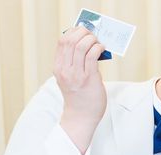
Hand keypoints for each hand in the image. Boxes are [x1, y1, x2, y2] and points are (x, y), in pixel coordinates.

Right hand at [54, 26, 107, 153]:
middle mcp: (65, 70)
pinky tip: (101, 49)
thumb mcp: (69, 78)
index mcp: (58, 67)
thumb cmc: (78, 98)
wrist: (81, 117)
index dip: (73, 32)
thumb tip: (87, 46)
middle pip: (71, 40)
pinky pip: (92, 56)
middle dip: (83, 33)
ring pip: (82, 46)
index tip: (83, 31)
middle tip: (92, 34)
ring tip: (98, 42)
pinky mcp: (89, 79)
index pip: (62, 42)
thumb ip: (73, 63)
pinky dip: (98, 48)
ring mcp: (76, 74)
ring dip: (92, 39)